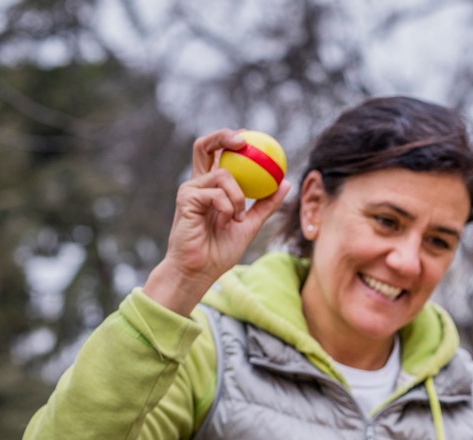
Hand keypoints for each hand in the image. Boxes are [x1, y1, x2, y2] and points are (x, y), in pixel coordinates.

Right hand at [144, 129, 290, 315]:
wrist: (200, 270)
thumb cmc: (220, 251)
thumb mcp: (250, 225)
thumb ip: (265, 205)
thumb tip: (285, 183)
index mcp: (211, 187)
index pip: (218, 155)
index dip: (230, 141)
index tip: (250, 139)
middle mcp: (199, 184)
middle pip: (205, 146)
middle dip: (222, 136)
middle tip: (243, 140)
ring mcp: (190, 189)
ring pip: (223, 174)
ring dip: (239, 196)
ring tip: (237, 218)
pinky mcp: (186, 198)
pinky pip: (217, 193)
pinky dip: (229, 207)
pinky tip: (228, 221)